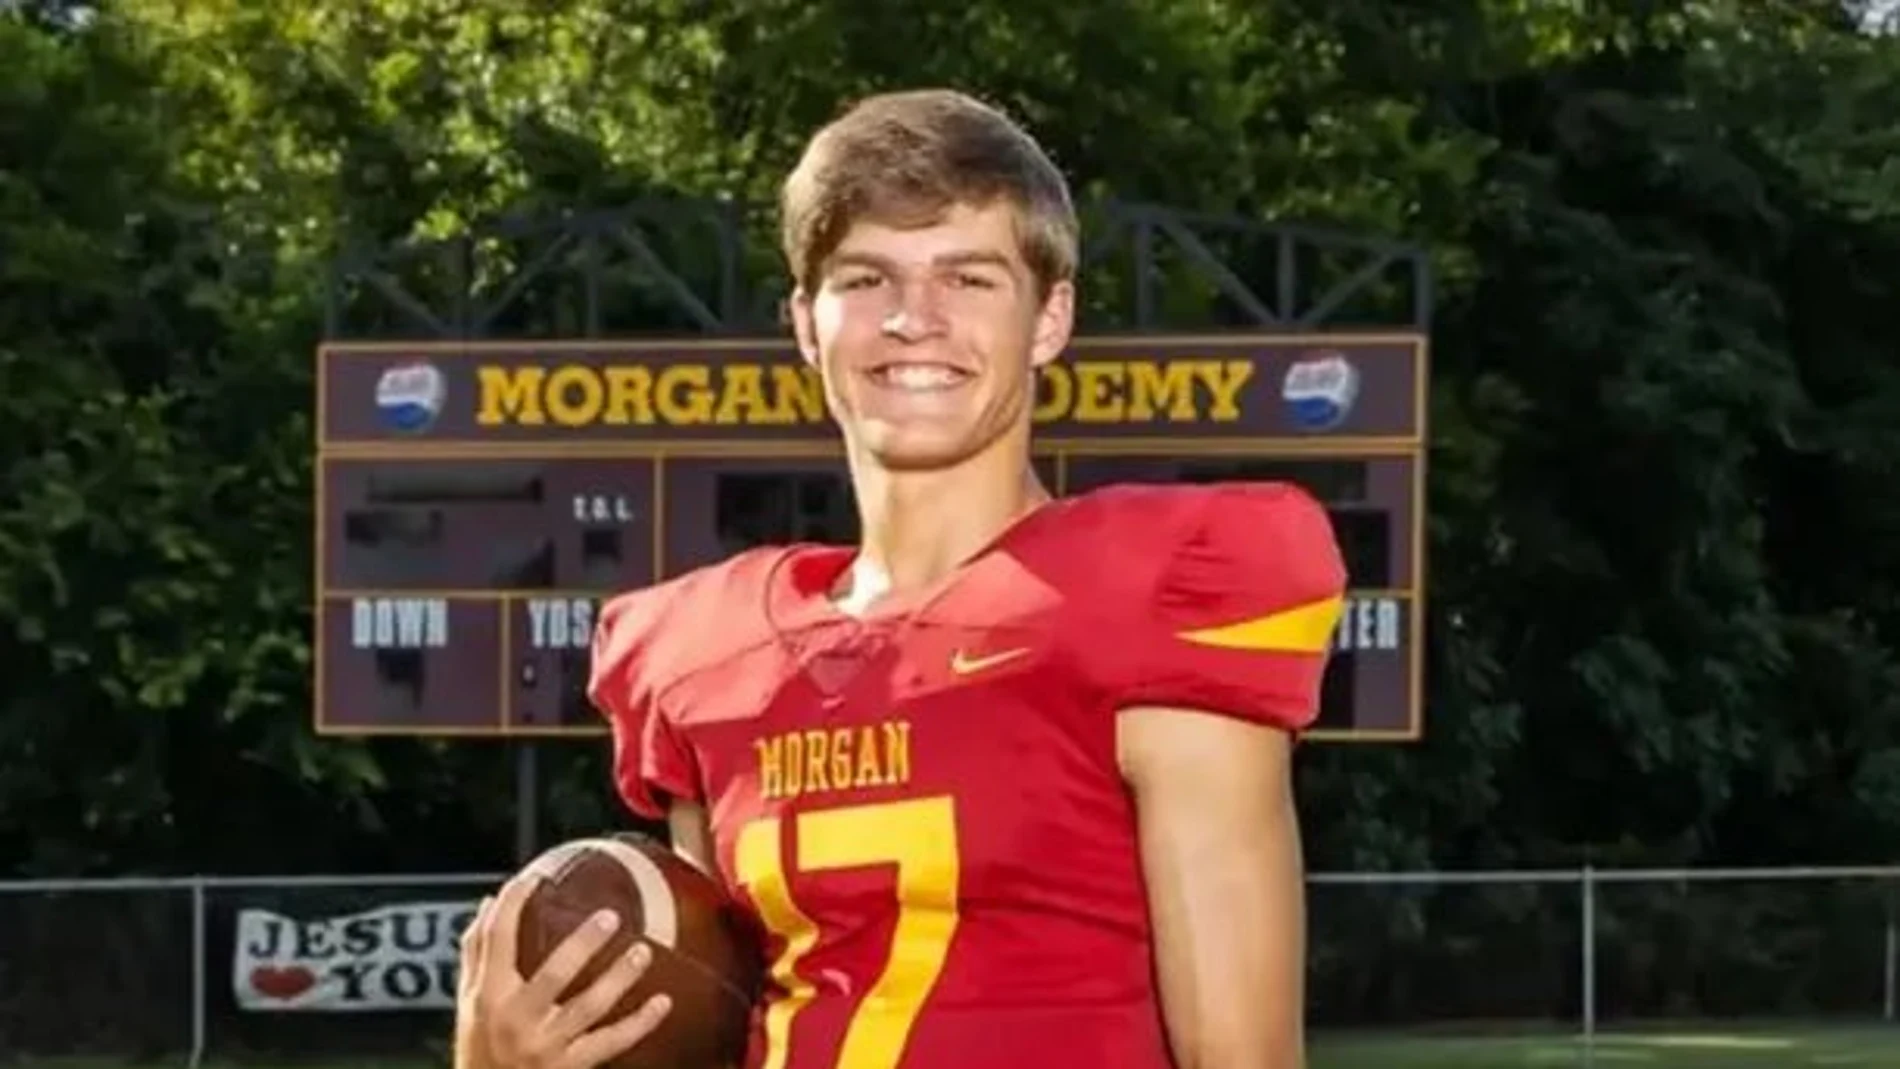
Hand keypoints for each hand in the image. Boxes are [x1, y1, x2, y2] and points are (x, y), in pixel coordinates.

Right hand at [456, 870, 673, 1068]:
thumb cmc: (480, 1049)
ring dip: (619, 978)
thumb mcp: (468, 1003)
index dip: (512, 905)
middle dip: (583, 944)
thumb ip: (477, 953)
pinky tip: (662, 1003)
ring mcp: (546, 1045)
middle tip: (610, 916)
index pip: (496, 940)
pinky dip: (639, 1024)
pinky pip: (611, 1043)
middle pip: (553, 974)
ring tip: (642, 952)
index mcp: (488, 996)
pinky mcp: (570, 1067)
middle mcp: (516, 1019)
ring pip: (589, 1007)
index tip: (532, 879)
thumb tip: (488, 903)